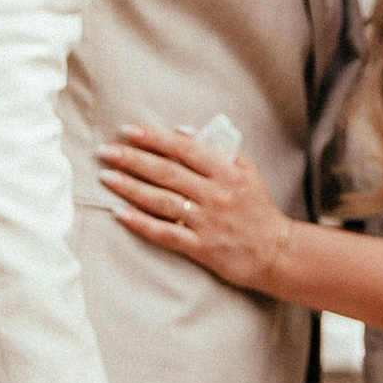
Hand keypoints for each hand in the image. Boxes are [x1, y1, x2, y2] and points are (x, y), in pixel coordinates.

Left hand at [102, 127, 296, 294]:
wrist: (276, 251)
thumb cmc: (258, 208)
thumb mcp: (245, 170)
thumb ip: (217, 150)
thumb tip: (182, 132)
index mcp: (226, 172)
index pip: (184, 149)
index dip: (154, 138)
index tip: (128, 130)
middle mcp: (215, 194)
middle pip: (167, 173)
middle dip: (133, 159)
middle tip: (106, 151)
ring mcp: (207, 222)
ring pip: (162, 201)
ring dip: (131, 188)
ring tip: (106, 177)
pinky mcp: (202, 248)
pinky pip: (166, 233)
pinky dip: (142, 223)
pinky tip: (120, 214)